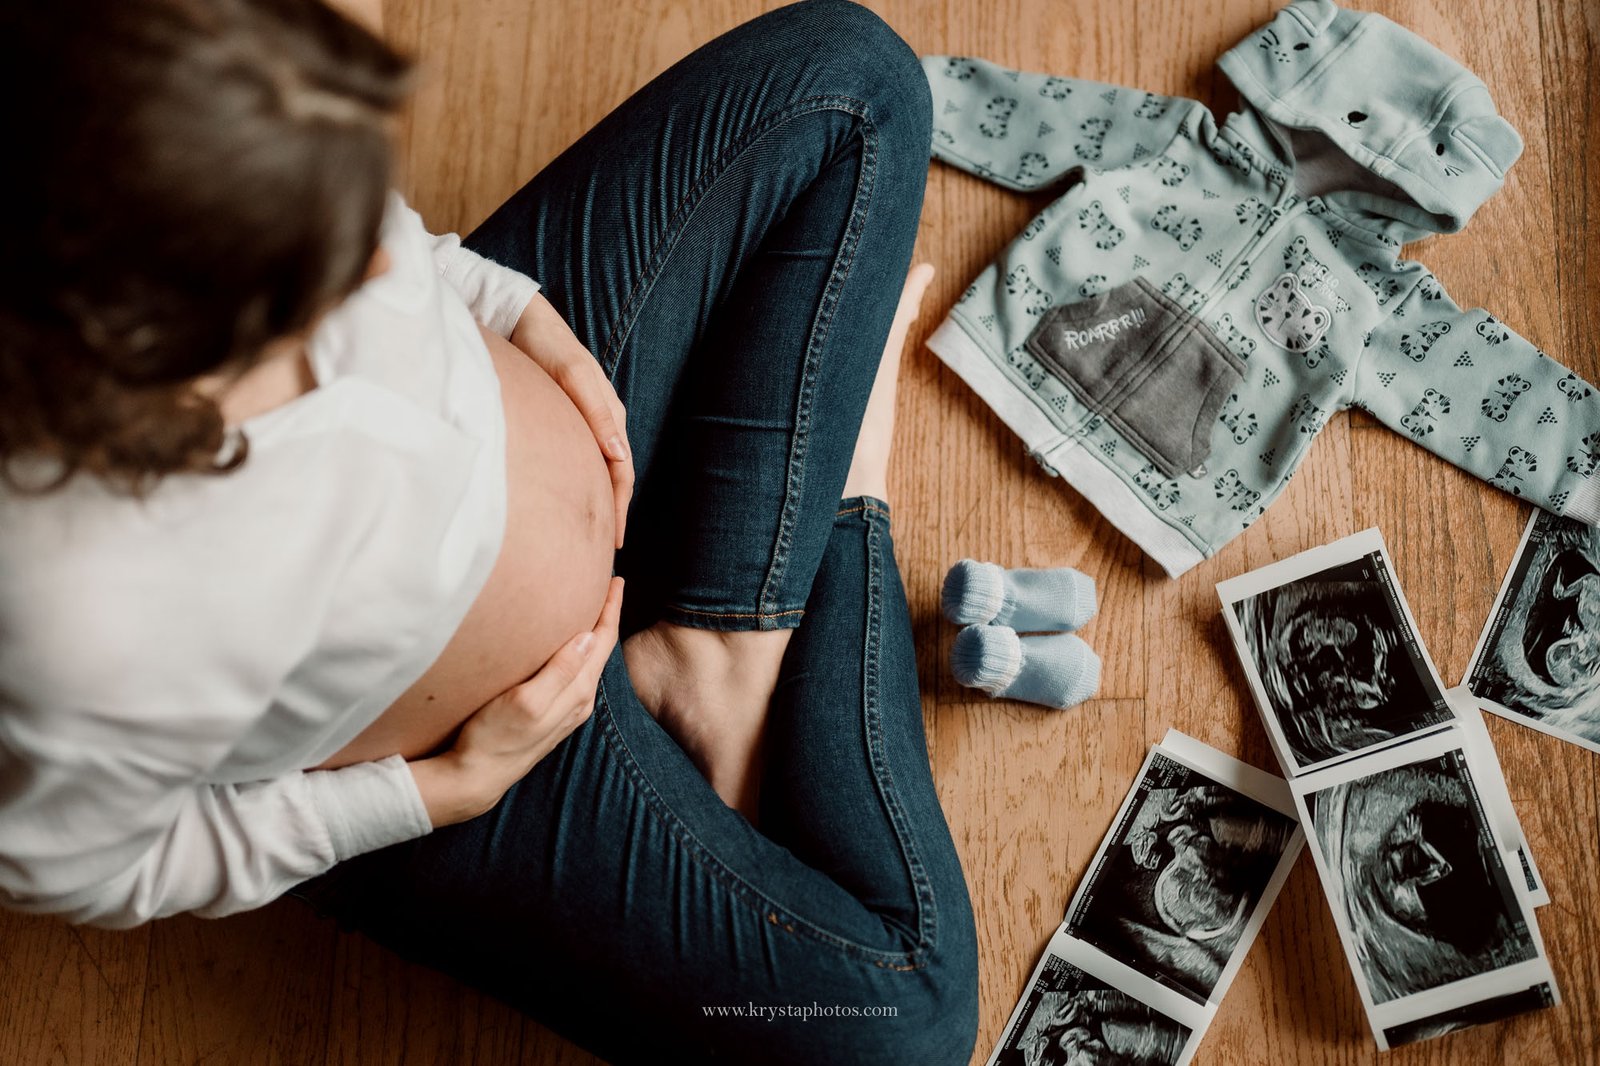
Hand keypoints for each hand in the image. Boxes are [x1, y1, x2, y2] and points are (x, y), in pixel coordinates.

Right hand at [410, 577, 623, 825]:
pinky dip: (580, 650)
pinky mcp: (553, 713)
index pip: (602, 641)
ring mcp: (568, 709)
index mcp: (577, 693)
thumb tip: (586, 638)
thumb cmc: (494, 738)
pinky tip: (570, 643)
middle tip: (608, 585)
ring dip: (594, 632)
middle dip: (607, 615)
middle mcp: (579, 700)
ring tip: (594, 606)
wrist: (477, 777)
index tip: (616, 580)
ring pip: (590, 660)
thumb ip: (559, 671)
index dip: (611, 608)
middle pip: (601, 648)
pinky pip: (577, 672)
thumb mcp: (526, 701)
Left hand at [510, 293, 633, 547]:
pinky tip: (567, 501)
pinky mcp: (564, 421)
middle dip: (611, 514)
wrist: (522, 319)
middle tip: (602, 553)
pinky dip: (579, 485)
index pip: (622, 472)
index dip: (619, 509)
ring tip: (588, 536)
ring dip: (597, 502)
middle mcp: (600, 422)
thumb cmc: (546, 345)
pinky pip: (578, 461)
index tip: (612, 543)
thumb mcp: (573, 376)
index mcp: (609, 415)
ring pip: (597, 471)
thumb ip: (596, 413)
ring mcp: (583, 422)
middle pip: (613, 477)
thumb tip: (619, 458)